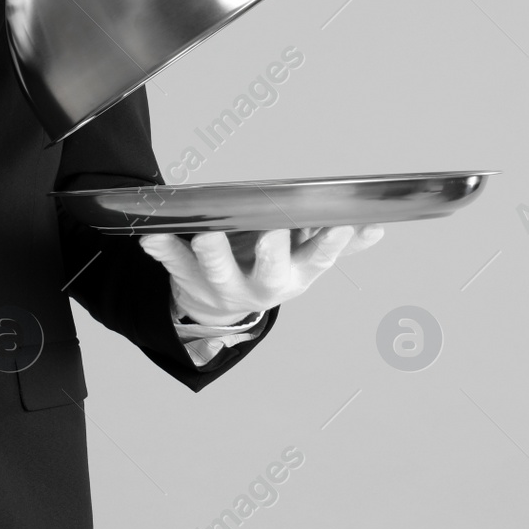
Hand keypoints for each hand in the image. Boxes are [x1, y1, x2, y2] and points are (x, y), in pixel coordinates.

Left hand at [138, 225, 385, 323]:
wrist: (219, 304)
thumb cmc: (268, 267)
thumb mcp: (304, 259)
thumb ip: (338, 242)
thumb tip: (376, 225)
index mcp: (293, 276)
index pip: (317, 262)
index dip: (330, 246)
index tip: (341, 224)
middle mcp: (260, 287)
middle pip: (268, 275)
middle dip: (270, 256)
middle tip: (271, 233)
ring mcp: (222, 286)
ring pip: (217, 273)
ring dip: (212, 255)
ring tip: (207, 235)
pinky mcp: (187, 279)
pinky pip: (172, 264)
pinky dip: (162, 250)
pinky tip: (151, 235)